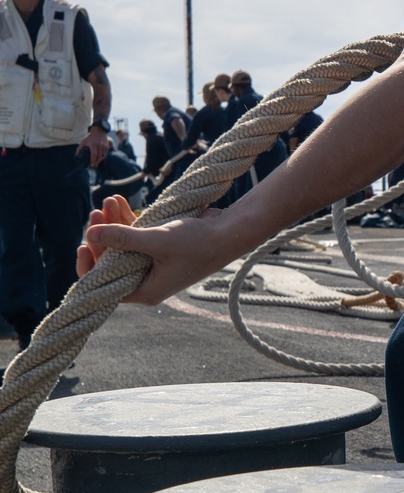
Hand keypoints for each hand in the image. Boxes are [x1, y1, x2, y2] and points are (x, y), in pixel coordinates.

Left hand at [76, 128, 111, 168]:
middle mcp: (99, 146)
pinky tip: (99, 158)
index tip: (91, 165)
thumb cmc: (90, 136)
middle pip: (99, 157)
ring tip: (96, 162)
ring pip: (102, 156)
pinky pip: (105, 154)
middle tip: (93, 166)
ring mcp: (104, 146)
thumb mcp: (84, 141)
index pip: (93, 154)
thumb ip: (80, 148)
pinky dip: (102, 157)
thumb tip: (76, 155)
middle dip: (96, 163)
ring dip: (99, 160)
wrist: (99, 130)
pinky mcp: (106, 146)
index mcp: (93, 145)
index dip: (92, 161)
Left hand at [77, 195, 237, 304]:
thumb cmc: (199, 243)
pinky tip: (121, 204)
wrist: (231, 232)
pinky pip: (137, 238)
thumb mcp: (157, 240)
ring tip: (109, 201)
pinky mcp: (161, 249)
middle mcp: (148, 281)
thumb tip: (89, 235)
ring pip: (124, 247)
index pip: (106, 285)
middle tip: (95, 214)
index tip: (84, 244)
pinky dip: (129, 222)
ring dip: (115, 225)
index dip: (90, 266)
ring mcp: (154, 265)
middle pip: (112, 262)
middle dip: (103, 238)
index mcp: (145, 291)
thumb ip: (122, 238)